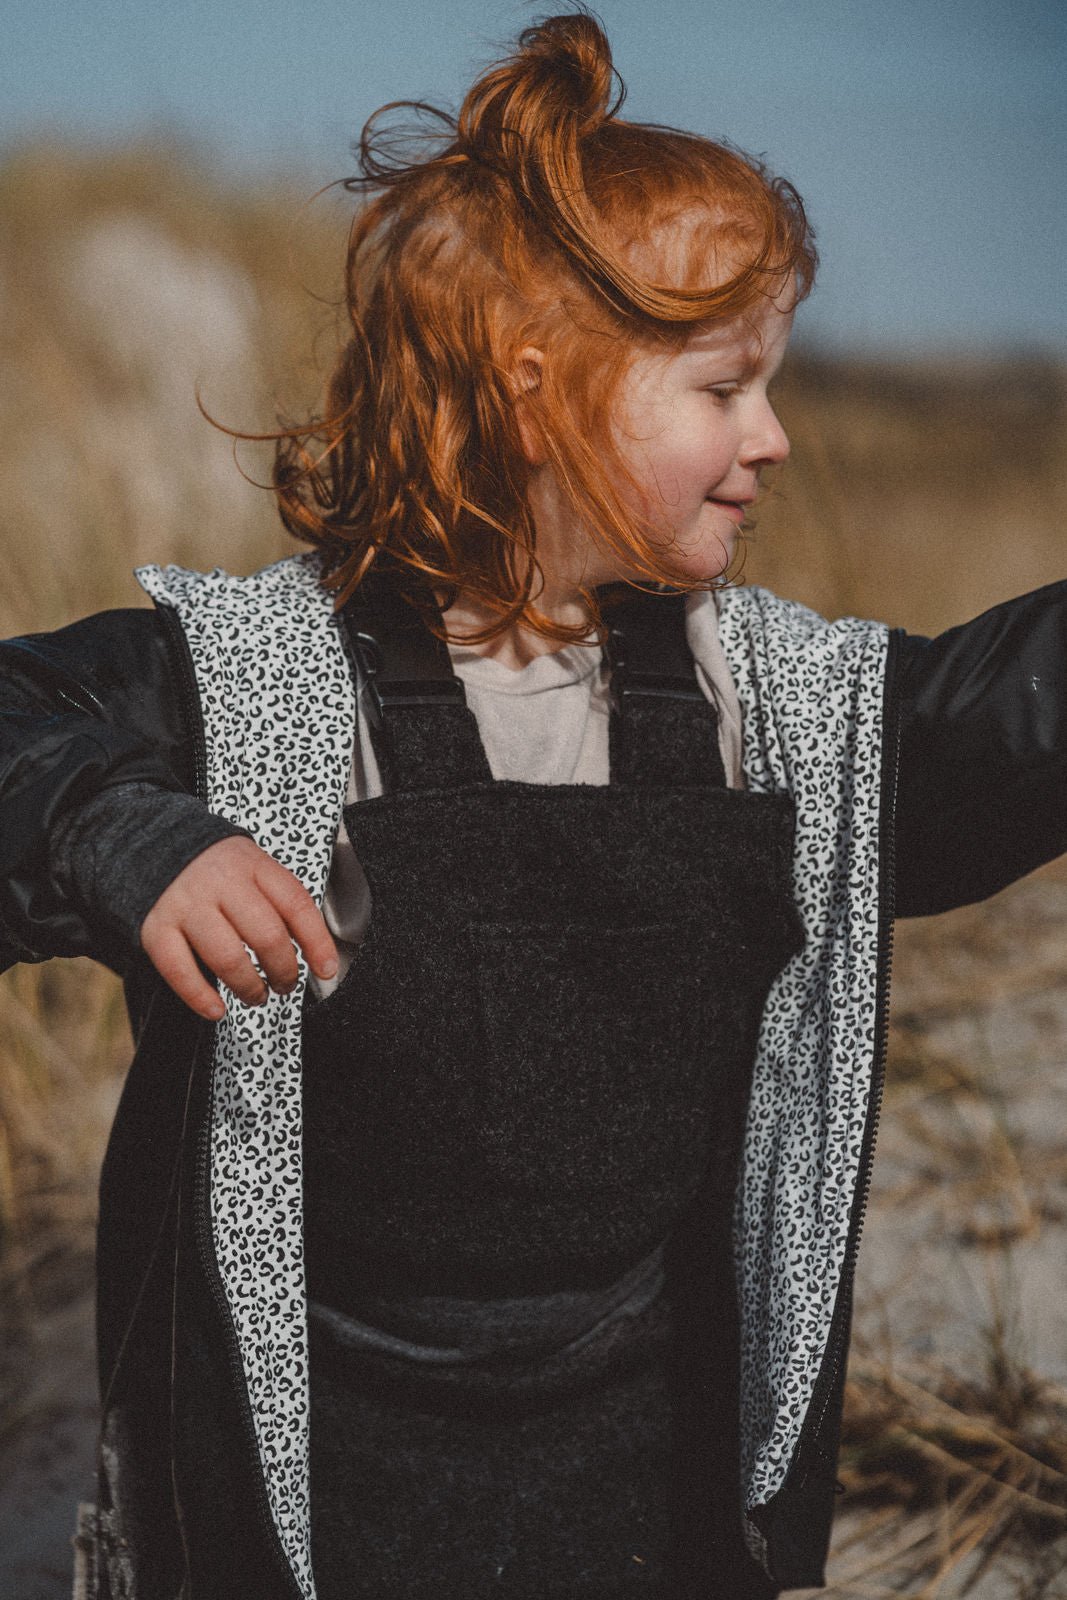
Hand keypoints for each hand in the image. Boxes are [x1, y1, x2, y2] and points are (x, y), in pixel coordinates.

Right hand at [140, 836, 338, 1020]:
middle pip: (266, 936)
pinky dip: (200, 997)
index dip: (318, 942)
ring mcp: (187, 905)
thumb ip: (277, 900)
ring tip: (256, 994)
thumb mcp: (251, 866)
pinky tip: (216, 1009)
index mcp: (252, 865)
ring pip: (228, 958)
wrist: (150, 845)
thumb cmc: (212, 867)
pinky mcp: (156, 927)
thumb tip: (313, 951)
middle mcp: (220, 882)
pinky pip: (180, 970)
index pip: (297, 905)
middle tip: (285, 984)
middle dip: (284, 971)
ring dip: (249, 987)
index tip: (326, 969)